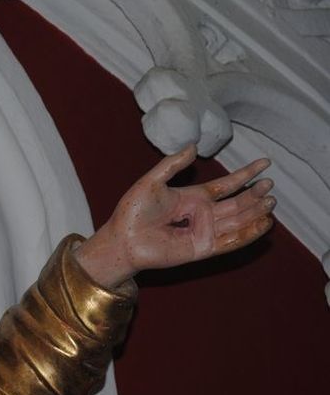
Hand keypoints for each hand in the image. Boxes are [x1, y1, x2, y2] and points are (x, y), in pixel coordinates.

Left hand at [76, 145, 274, 287]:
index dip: (245, 174)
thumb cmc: (132, 212)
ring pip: (237, 221)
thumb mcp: (152, 182)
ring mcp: (204, 232)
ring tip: (271, 201)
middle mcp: (201, 215)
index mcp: (191, 198)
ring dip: (255, 212)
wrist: (122, 239)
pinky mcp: (202, 248)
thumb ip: (172, 165)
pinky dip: (248, 233)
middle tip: (271, 185)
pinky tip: (264, 224)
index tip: (264, 162)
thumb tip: (193, 146)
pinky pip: (230, 241)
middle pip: (236, 203)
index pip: (225, 185)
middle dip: (254, 195)